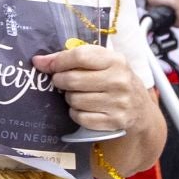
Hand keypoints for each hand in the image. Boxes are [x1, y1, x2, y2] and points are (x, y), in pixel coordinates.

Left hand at [32, 43, 149, 135]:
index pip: (79, 56)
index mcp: (116, 60)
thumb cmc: (113, 79)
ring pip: (74, 100)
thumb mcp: (101, 63)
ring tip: (79, 94)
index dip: (58, 61)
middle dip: (60, 81)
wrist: (140, 109)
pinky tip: (85, 108)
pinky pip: (80, 117)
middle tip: (62, 82)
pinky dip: (76, 113)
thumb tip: (38, 61)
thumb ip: (70, 57)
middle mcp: (120, 81)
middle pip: (72, 80)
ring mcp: (119, 103)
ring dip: (69, 98)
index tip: (48, 65)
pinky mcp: (114, 121)